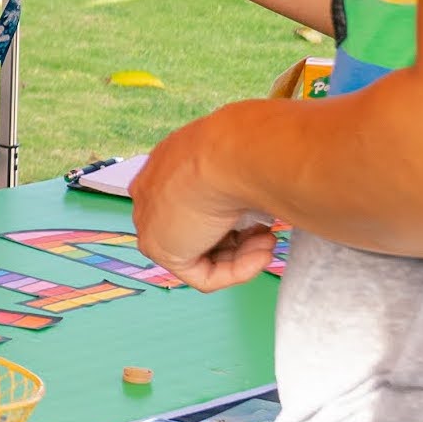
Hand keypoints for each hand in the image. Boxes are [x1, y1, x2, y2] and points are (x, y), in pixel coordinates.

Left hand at [128, 109, 280, 288]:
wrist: (233, 153)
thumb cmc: (245, 146)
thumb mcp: (244, 162)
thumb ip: (242, 183)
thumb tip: (259, 200)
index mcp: (170, 163)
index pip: (198, 202)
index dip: (234, 215)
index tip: (262, 214)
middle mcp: (154, 189)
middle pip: (200, 228)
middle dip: (241, 236)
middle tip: (268, 231)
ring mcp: (152, 220)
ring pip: (203, 253)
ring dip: (245, 253)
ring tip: (270, 241)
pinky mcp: (161, 249)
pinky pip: (202, 275)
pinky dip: (237, 271)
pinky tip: (261, 254)